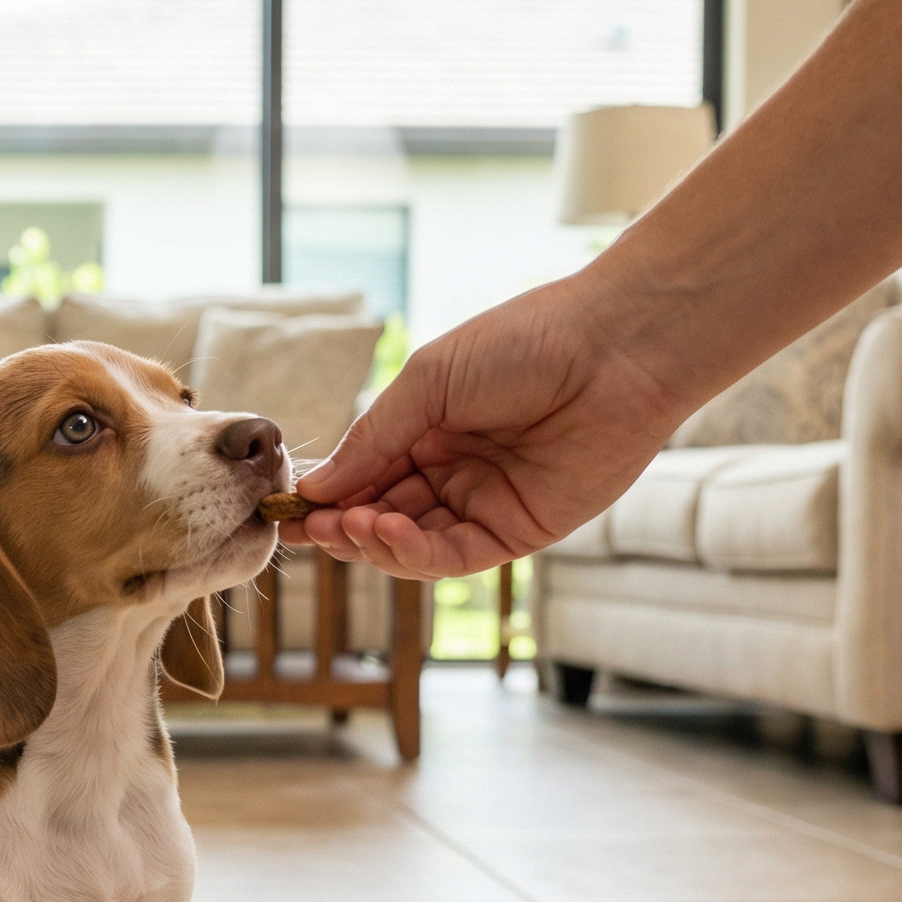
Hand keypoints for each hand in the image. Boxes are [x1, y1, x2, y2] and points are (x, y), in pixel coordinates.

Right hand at [283, 273, 692, 579]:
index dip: (326, 496)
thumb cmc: (525, 343)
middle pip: (382, 518)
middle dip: (342, 527)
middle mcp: (453, 473)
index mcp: (429, 431)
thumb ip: (374, 439)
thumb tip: (318, 489)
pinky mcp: (519, 532)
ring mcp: (485, 505)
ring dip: (372, 543)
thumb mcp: (428, 382)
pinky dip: (414, 553)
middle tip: (309, 527)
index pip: (365, 477)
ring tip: (349, 526)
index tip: (286, 507)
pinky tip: (387, 531)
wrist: (614, 348)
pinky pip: (455, 557)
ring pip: (412, 546)